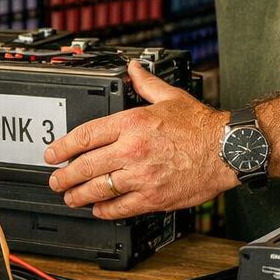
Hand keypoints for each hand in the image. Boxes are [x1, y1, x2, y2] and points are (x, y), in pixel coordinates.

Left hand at [45, 61, 236, 219]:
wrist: (227, 150)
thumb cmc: (201, 126)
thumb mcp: (170, 97)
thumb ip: (145, 84)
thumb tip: (133, 69)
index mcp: (132, 123)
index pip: (85, 135)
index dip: (62, 147)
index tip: (52, 154)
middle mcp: (132, 150)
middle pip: (86, 166)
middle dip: (65, 176)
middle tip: (56, 180)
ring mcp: (141, 176)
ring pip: (99, 189)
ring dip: (79, 195)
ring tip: (70, 197)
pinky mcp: (153, 197)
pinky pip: (120, 207)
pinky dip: (105, 210)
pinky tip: (98, 209)